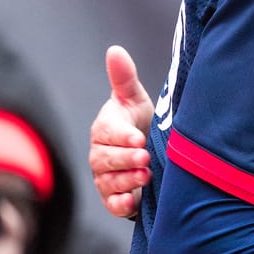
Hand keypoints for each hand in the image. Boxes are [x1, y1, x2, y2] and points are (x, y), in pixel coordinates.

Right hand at [89, 45, 154, 218]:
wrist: (153, 151)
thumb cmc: (141, 120)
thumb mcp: (135, 99)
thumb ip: (124, 77)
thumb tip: (115, 50)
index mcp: (105, 129)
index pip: (107, 133)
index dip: (121, 136)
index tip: (138, 136)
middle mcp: (101, 154)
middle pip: (104, 160)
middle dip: (125, 159)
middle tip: (145, 157)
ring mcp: (106, 177)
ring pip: (108, 182)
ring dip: (126, 180)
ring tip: (146, 175)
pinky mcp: (115, 197)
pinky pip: (112, 204)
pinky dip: (120, 203)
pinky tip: (133, 201)